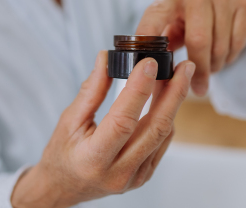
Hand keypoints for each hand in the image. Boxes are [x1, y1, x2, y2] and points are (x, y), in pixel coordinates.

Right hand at [10, 51, 195, 207]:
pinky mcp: (144, 175)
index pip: (123, 120)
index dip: (139, 89)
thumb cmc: (62, 154)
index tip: (149, 64)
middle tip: (183, 66)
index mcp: (93, 158)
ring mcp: (134, 177)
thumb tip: (106, 59)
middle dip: (174, 93)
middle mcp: (118, 172)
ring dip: (173, 102)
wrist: (64, 187)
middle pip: (155, 128)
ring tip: (176, 75)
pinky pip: (162, 143)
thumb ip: (91, 90)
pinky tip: (166, 98)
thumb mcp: (69, 120)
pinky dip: (166, 117)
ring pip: (163, 134)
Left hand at [136, 0, 245, 96]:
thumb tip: (152, 71)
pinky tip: (225, 55)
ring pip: (220, 45)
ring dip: (215, 65)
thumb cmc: (193, 10)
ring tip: (211, 67)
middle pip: (198, 39)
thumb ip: (162, 40)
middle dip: (199, 68)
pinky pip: (238, 42)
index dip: (148, 36)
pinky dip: (231, 56)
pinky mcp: (245, 1)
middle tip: (199, 86)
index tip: (145, 62)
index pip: (155, 15)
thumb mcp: (173, 18)